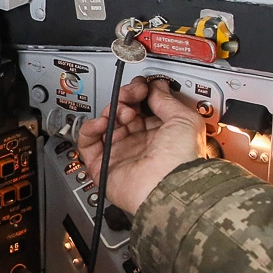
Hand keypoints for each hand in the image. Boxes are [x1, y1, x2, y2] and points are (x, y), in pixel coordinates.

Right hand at [75, 76, 210, 212]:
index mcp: (161, 134)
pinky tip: (102, 122)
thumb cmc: (182, 159)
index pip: (143, 107)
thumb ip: (166, 99)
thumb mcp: (184, 118)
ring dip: (111, 111)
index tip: (141, 86)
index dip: (140, 93)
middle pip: (123, 112)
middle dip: (125, 98)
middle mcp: (140, 144)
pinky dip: (90, 128)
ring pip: (106, 123)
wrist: (168, 185)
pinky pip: (88, 143)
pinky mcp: (103, 166)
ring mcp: (121, 154)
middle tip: (130, 95)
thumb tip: (157, 86)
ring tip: (122, 113)